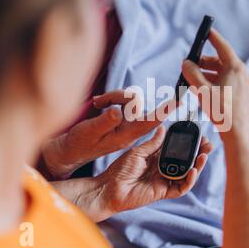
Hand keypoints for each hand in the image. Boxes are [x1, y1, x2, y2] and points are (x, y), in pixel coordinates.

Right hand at [42, 90, 178, 179]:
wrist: (70, 150)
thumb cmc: (78, 143)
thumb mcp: (90, 132)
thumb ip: (106, 121)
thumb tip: (118, 111)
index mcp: (126, 135)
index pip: (150, 122)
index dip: (164, 111)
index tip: (178, 101)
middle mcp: (130, 130)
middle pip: (137, 104)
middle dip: (120, 97)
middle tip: (100, 102)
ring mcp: (125, 124)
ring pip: (129, 100)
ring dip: (113, 97)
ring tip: (96, 103)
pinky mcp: (120, 120)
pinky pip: (121, 102)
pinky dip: (110, 99)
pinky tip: (98, 104)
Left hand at [54, 126, 213, 221]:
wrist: (109, 188)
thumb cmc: (120, 169)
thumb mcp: (138, 152)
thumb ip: (153, 143)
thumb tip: (163, 128)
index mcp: (157, 157)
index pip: (177, 148)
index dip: (189, 142)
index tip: (198, 134)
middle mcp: (164, 168)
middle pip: (186, 161)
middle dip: (198, 152)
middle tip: (208, 144)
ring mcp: (165, 181)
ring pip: (187, 174)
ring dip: (198, 165)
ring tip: (204, 154)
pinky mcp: (163, 192)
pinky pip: (181, 188)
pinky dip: (189, 180)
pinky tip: (193, 170)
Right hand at [181, 28, 248, 141]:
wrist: (239, 135)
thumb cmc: (223, 112)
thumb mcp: (202, 91)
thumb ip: (192, 74)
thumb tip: (186, 63)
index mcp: (235, 68)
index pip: (222, 46)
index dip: (212, 37)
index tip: (205, 31)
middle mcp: (241, 73)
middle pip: (219, 61)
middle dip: (203, 62)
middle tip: (189, 65)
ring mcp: (242, 84)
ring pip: (221, 73)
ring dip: (206, 74)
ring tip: (191, 80)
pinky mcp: (241, 94)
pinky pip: (225, 83)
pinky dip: (212, 83)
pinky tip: (201, 90)